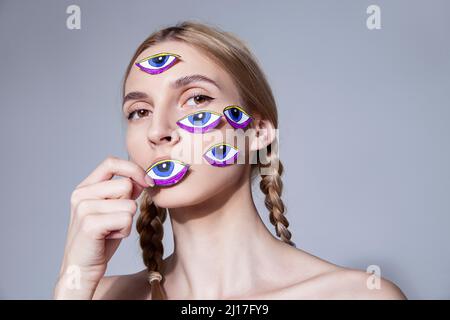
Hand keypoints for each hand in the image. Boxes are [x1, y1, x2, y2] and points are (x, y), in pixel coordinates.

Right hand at [53, 156, 152, 298]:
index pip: (111, 162)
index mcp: (85, 187)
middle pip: (126, 185)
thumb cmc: (101, 239)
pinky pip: (126, 219)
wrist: (82, 268)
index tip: (148, 181)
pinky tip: (110, 238)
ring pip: (129, 204)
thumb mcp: (112, 210)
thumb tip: (143, 179)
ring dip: (127, 221)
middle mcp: (81, 194)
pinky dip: (124, 231)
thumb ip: (124, 192)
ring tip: (111, 231)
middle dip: (129, 204)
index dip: (133, 169)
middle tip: (115, 221)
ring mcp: (84, 208)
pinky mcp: (90, 224)